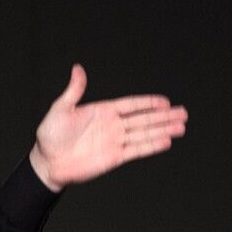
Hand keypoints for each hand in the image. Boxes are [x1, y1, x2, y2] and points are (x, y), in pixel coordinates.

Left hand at [28, 65, 187, 190]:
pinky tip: (166, 141)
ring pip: (144, 134)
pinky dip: (151, 146)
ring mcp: (115, 142)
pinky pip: (136, 150)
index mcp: (103, 111)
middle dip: (164, 116)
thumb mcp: (61, 109)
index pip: (131, 105)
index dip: (148, 103)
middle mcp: (113, 126)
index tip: (165, 101)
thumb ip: (74, 91)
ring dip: (163, 130)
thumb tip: (78, 68)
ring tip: (182, 127)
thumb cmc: (51, 135)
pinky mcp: (114, 157)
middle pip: (144, 119)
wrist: (47, 162)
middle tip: (183, 113)